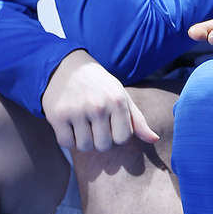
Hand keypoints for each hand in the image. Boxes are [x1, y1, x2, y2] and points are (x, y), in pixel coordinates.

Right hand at [41, 50, 158, 151]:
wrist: (65, 67)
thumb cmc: (99, 85)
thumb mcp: (121, 97)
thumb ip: (138, 120)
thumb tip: (155, 139)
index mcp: (117, 101)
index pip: (123, 138)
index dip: (116, 135)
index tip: (110, 124)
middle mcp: (98, 106)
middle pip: (104, 146)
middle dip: (100, 139)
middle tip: (94, 125)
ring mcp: (76, 111)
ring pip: (85, 147)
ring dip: (83, 140)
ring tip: (82, 124)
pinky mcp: (57, 116)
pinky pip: (66, 143)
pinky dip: (68, 138)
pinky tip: (69, 124)